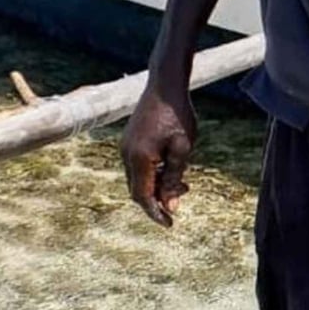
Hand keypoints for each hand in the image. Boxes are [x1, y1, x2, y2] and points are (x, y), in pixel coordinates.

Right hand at [120, 83, 196, 227]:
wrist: (165, 85)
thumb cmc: (177, 115)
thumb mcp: (182, 148)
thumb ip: (174, 178)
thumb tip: (170, 205)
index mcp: (139, 158)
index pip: (143, 197)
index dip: (155, 213)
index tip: (170, 224)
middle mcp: (126, 154)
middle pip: (138, 190)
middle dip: (158, 200)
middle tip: (181, 198)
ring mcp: (125, 147)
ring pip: (138, 178)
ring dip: (158, 185)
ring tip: (183, 183)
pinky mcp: (129, 140)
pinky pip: (138, 166)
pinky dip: (153, 173)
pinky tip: (171, 167)